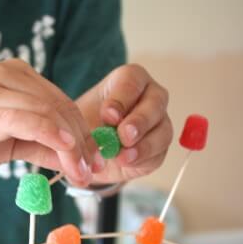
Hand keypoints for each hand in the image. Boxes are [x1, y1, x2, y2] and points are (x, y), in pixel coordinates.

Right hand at [0, 59, 99, 185]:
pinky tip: (66, 151)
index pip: (60, 102)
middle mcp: (3, 73)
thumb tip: (80, 162)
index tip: (94, 161)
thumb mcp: (10, 142)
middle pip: (58, 106)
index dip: (83, 132)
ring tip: (80, 174)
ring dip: (71, 146)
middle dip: (81, 142)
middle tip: (91, 171)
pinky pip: (23, 120)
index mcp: (13, 74)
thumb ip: (43, 146)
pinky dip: (50, 134)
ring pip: (46, 113)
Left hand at [78, 64, 172, 183]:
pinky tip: (126, 162)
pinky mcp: (159, 147)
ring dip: (143, 145)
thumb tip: (96, 136)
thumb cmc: (86, 125)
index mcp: (129, 80)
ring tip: (122, 156)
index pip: (132, 81)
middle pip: (155, 103)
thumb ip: (87, 123)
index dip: (121, 99)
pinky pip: (158, 153)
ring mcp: (159, 122)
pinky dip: (143, 159)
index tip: (108, 116)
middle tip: (123, 136)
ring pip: (162, 130)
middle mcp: (150, 97)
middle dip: (139, 121)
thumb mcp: (79, 119)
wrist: (87, 152)